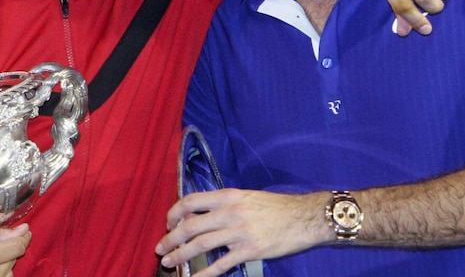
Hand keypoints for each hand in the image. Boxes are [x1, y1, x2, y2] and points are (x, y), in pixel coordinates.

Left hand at [155, 189, 323, 276]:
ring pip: (200, 245)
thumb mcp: (247, 197)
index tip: (168, 223)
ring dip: (181, 255)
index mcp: (228, 196)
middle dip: (171, 238)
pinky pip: (221, 264)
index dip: (175, 212)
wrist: (304, 217)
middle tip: (160, 248)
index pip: (191, 201)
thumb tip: (202, 215)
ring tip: (169, 263)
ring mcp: (239, 232)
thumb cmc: (276, 207)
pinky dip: (205, 273)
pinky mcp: (250, 251)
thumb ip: (225, 204)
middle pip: (191, 225)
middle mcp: (230, 212)